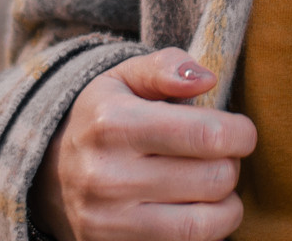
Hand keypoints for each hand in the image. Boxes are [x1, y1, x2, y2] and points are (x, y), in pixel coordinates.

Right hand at [30, 47, 257, 240]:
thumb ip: (166, 67)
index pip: (207, 135)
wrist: (50, 176)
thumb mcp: (123, 79)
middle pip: (215, 179)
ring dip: (226, 206)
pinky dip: (206, 232)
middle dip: (231, 165)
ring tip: (214, 188)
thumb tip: (206, 79)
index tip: (240, 131)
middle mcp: (108, 177)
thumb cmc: (102, 119)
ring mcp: (110, 223)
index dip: (240, 133)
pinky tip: (194, 212)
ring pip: (207, 224)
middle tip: (220, 157)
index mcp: (113, 124)